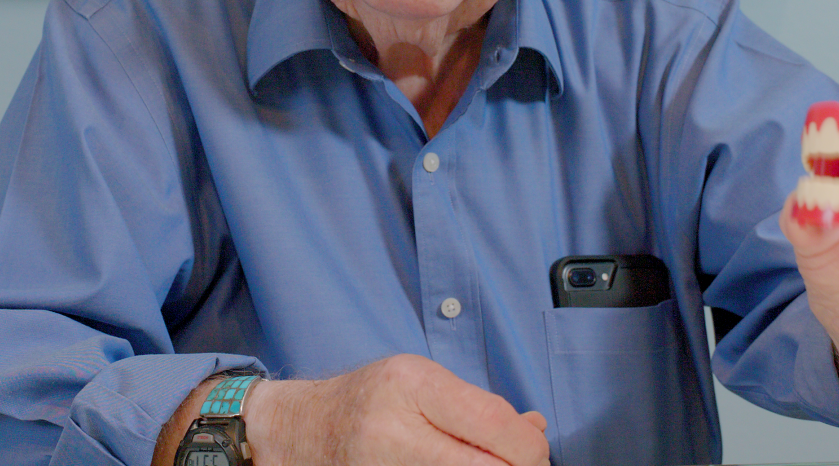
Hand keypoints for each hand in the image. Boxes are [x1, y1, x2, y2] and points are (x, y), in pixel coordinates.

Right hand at [243, 354, 548, 465]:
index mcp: (410, 385)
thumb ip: (478, 404)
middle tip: (523, 462)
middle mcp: (395, 433)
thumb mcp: (421, 380)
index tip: (536, 445)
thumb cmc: (369, 399)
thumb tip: (536, 428)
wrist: (302, 431)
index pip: (495, 425)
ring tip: (490, 464)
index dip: (530, 445)